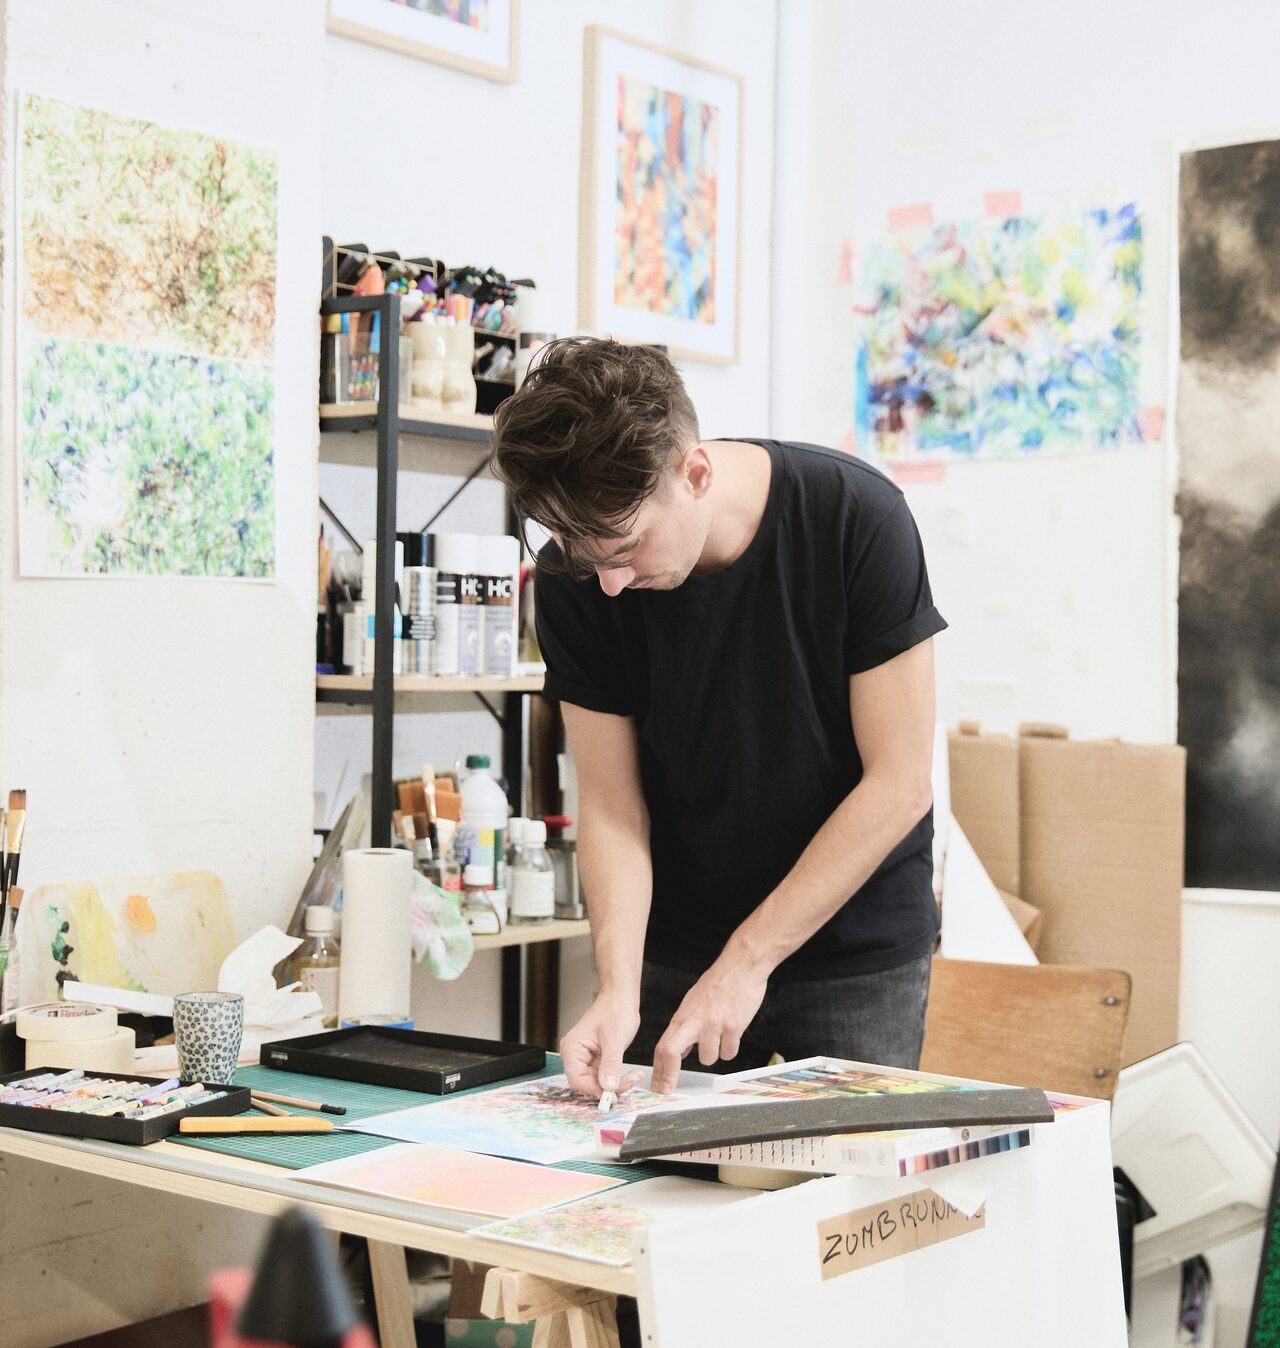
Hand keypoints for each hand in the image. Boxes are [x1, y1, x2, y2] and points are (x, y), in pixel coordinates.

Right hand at [560, 990, 643, 1098]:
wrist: (620, 997)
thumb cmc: (614, 1009)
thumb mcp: (614, 1038)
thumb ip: (610, 1064)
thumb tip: (608, 1087)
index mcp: (572, 1048)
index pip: (577, 1080)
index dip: (595, 1089)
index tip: (614, 1092)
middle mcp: (574, 1055)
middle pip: (586, 1084)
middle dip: (608, 1087)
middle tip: (630, 1082)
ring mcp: (584, 1058)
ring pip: (596, 1082)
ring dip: (614, 1084)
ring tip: (633, 1076)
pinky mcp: (595, 1059)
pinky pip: (602, 1076)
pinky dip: (615, 1078)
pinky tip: (628, 1075)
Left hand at [650, 960, 768, 1092]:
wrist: (742, 966)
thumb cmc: (719, 983)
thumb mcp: (694, 1001)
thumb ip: (685, 1025)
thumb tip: (678, 1050)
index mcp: (683, 1015)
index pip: (663, 1045)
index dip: (658, 1069)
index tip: (657, 1085)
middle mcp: (695, 1020)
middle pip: (671, 1052)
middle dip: (668, 1076)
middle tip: (668, 1090)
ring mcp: (713, 1024)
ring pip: (708, 1058)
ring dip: (714, 1053)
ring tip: (721, 1033)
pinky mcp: (733, 1026)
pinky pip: (729, 1052)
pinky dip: (731, 1047)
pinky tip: (733, 1030)